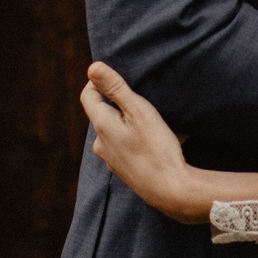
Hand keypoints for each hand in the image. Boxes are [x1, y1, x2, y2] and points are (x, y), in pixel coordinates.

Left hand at [80, 62, 205, 224]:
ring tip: (155, 119)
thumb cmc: (156, 147)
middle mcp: (101, 144)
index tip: (116, 74)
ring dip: (130, 121)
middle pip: (103, 113)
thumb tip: (92, 67)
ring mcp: (111, 160)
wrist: (170, 190)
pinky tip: (157, 140)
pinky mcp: (124, 170)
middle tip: (142, 96)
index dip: (98, 81)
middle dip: (119, 103)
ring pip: (116, 131)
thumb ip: (115, 88)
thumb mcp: (139, 111)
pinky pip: (126, 146)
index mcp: (102, 125)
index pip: (87, 96)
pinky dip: (137, 138)